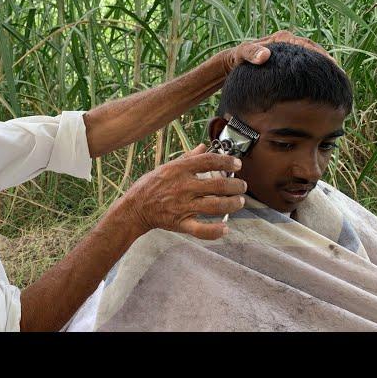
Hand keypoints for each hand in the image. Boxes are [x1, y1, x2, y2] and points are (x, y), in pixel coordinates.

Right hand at [121, 144, 246, 239]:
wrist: (134, 208)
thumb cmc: (150, 185)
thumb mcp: (166, 166)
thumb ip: (187, 157)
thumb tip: (203, 146)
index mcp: (179, 170)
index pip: (208, 161)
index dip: (226, 161)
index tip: (238, 164)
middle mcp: (183, 186)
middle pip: (218, 185)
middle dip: (235, 186)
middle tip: (242, 186)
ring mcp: (182, 205)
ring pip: (215, 205)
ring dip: (232, 204)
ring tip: (239, 202)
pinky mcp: (180, 222)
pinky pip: (200, 229)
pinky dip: (214, 231)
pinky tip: (225, 228)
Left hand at [220, 30, 336, 74]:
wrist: (231, 63)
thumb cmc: (237, 58)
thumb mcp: (241, 54)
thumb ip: (251, 52)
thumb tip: (265, 55)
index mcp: (282, 38)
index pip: (307, 46)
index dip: (321, 56)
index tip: (333, 66)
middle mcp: (289, 43)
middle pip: (315, 52)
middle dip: (329, 64)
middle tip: (342, 78)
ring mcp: (290, 54)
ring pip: (312, 61)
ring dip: (324, 71)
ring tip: (339, 85)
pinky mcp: (288, 64)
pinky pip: (305, 69)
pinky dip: (314, 76)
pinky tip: (323, 89)